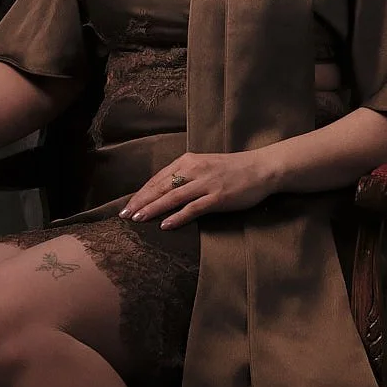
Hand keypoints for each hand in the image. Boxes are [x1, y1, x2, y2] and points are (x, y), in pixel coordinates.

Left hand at [121, 149, 279, 228]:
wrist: (262, 168)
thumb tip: (164, 191)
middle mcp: (194, 170)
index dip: (141, 193)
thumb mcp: (205, 166)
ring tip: (138, 219)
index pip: (158, 178)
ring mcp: (206, 183)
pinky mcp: (218, 197)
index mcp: (189, 161)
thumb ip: (186, 175)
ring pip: (173, 197)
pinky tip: (165, 225)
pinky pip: (193, 208)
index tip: (127, 205)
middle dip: (141, 202)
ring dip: (153, 209)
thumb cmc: (233, 169)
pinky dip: (178, 217)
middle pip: (161, 187)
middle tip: (124, 215)